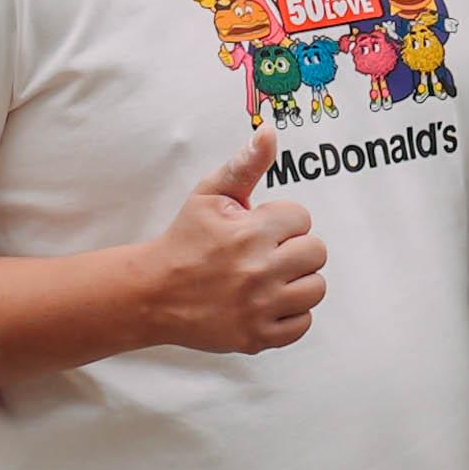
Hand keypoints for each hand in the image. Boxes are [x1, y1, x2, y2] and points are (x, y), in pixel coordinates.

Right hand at [141, 126, 329, 351]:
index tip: (259, 228)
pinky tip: (268, 302)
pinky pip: (302, 324)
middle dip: (293, 248)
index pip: (302, 218)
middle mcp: (259, 271)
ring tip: (270, 276)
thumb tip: (269, 133)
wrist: (152, 293)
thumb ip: (244, 165)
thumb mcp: (209, 195)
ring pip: (315, 288)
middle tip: (266, 252)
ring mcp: (259, 307)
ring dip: (297, 280)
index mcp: (251, 233)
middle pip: (316, 252)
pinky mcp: (256, 337)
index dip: (282, 220)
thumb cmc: (184, 241)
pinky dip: (290, 314)